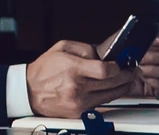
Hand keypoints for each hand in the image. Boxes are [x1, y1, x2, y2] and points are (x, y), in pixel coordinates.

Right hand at [27, 40, 151, 118]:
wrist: (29, 90)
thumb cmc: (44, 70)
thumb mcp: (62, 48)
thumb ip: (85, 48)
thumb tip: (104, 54)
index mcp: (72, 69)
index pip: (105, 71)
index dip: (118, 68)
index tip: (120, 65)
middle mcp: (76, 87)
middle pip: (112, 83)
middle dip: (125, 77)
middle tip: (129, 73)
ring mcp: (78, 101)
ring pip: (110, 95)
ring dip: (121, 88)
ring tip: (125, 82)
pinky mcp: (79, 111)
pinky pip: (101, 103)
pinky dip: (108, 96)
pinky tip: (110, 90)